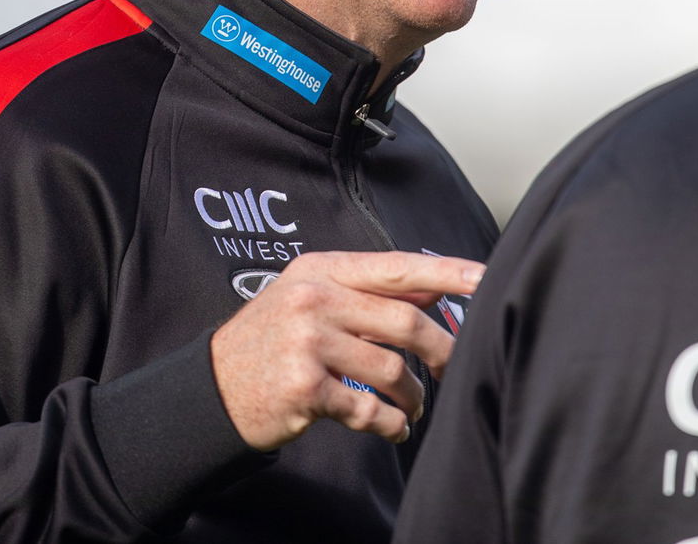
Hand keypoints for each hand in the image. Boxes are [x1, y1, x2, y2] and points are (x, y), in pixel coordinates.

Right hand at [209, 250, 483, 450]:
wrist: (211, 390)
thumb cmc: (271, 342)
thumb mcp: (309, 298)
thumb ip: (366, 293)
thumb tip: (432, 290)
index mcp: (321, 270)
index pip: (396, 267)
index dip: (447, 273)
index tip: (487, 279)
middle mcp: (314, 299)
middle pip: (404, 322)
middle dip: (441, 351)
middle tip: (453, 369)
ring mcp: (307, 343)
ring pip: (392, 369)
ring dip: (413, 396)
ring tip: (412, 407)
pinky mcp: (304, 388)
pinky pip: (370, 409)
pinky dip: (391, 425)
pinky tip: (393, 430)